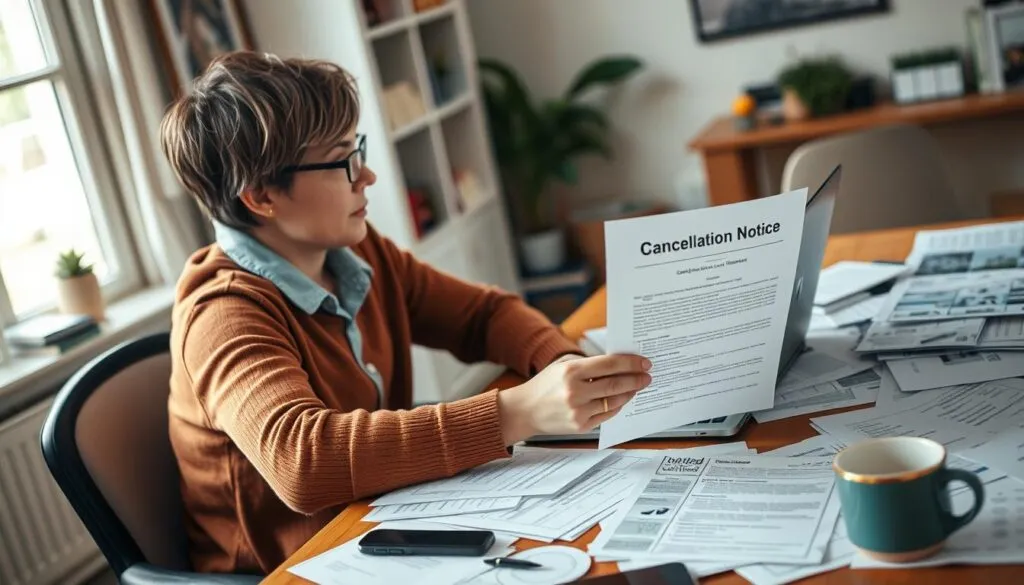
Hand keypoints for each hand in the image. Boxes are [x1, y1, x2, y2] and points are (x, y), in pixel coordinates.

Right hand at [497, 354, 652, 443]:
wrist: (524, 411)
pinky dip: (617, 406)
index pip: (610, 364)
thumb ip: (588, 364)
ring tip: (637, 387)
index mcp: (571, 371)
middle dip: (636, 379)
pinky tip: (622, 399)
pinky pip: (607, 415)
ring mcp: (578, 411)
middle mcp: (575, 391)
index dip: (631, 363)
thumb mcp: (562, 366)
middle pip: (616, 384)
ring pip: (614, 401)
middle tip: (647, 376)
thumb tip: (619, 364)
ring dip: (630, 393)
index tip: (644, 362)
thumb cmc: (545, 385)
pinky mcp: (581, 426)